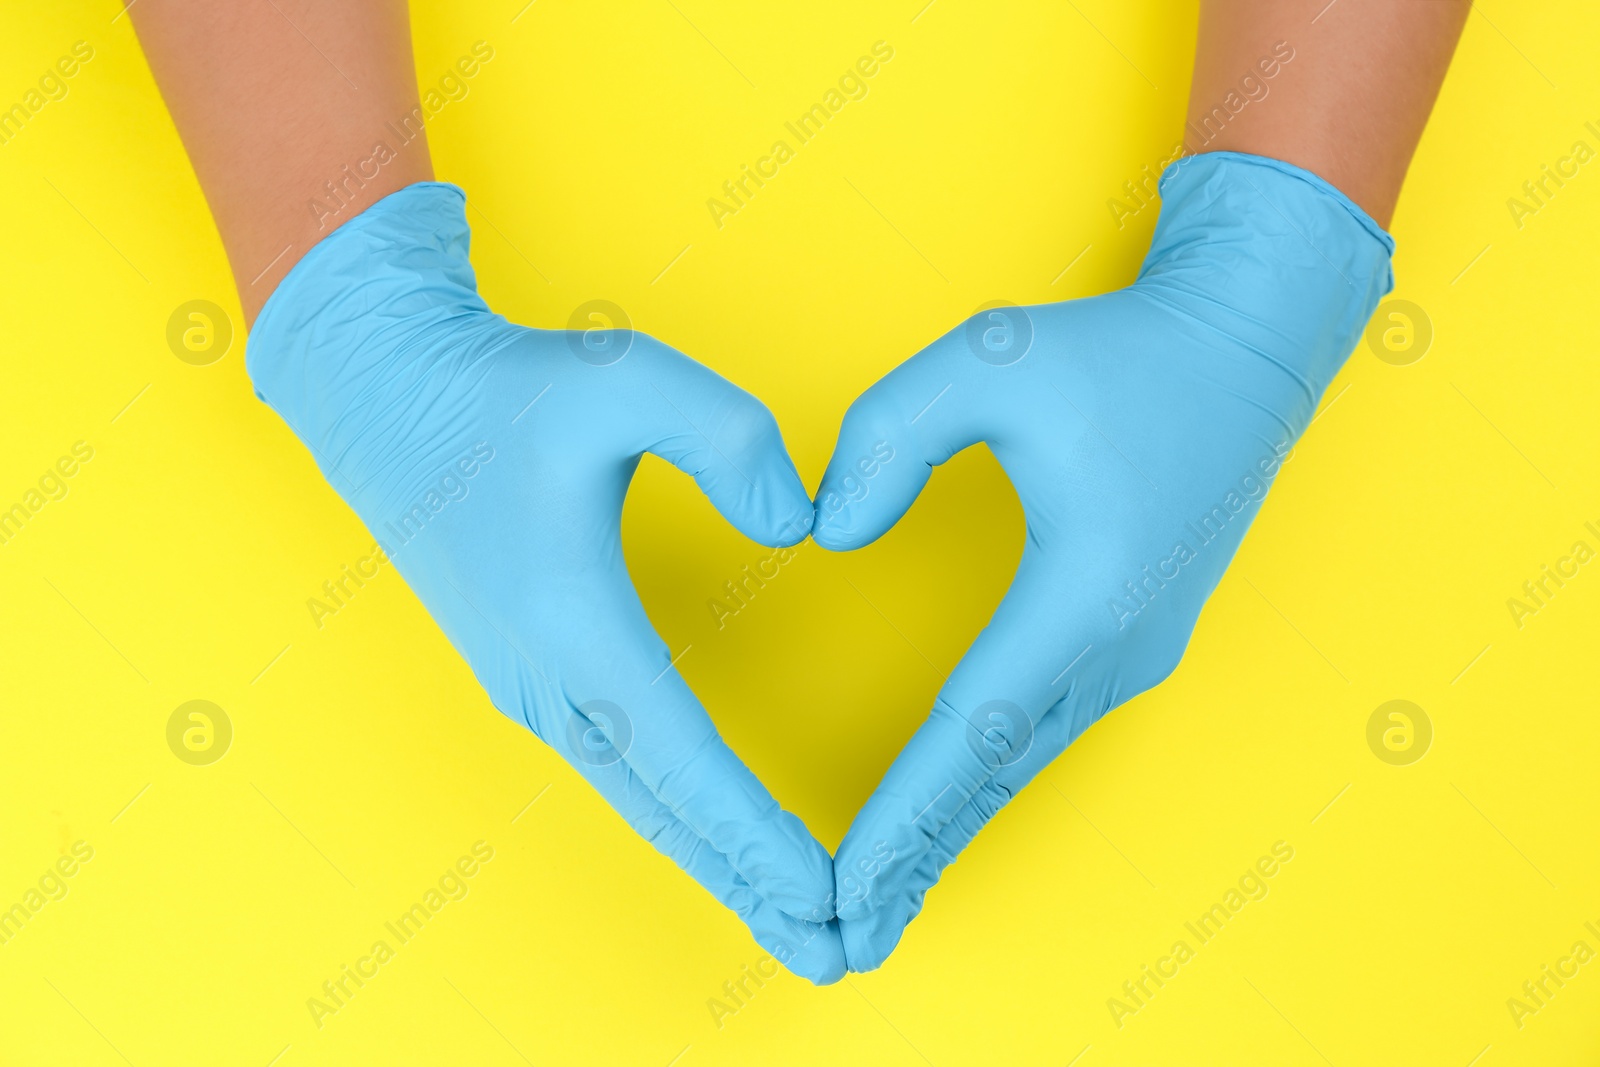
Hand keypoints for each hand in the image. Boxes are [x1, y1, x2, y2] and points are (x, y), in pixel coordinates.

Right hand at [248, 182, 844, 982]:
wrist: (384, 396)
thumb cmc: (502, 388)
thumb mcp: (621, 376)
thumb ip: (726, 438)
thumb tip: (800, 527)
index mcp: (575, 625)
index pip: (685, 760)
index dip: (758, 833)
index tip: (828, 892)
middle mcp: (550, 681)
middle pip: (666, 814)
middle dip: (752, 889)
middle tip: (836, 952)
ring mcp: (533, 688)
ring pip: (640, 803)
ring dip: (716, 865)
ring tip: (791, 920)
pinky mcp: (533, 676)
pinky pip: (620, 772)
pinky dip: (678, 820)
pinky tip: (717, 839)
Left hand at [813, 152, 1393, 970]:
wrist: (1245, 347)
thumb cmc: (1119, 350)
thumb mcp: (990, 356)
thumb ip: (891, 434)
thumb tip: (830, 532)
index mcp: (1088, 588)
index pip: (975, 730)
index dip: (903, 815)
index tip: (847, 884)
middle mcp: (1121, 643)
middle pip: (998, 776)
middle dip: (917, 858)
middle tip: (843, 939)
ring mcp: (1138, 650)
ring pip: (1023, 765)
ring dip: (950, 831)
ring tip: (880, 901)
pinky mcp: (1135, 639)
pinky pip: (1044, 732)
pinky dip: (984, 783)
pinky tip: (943, 814)